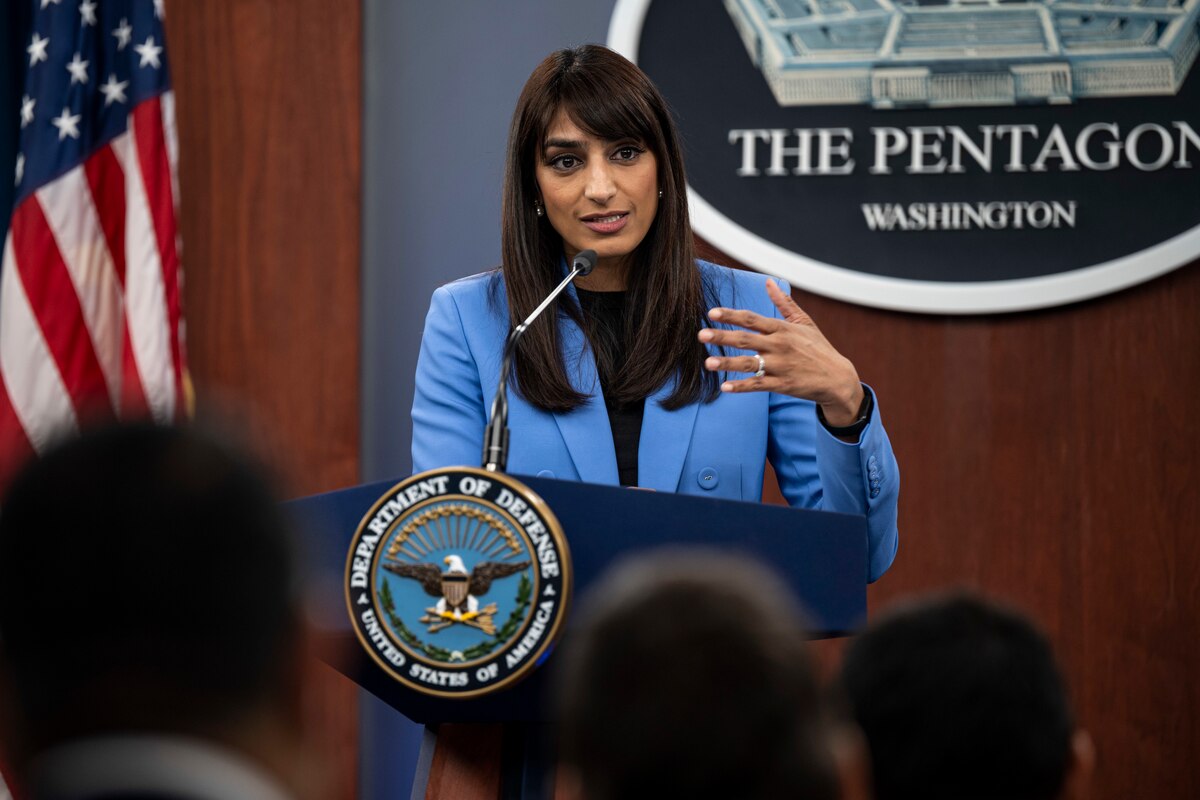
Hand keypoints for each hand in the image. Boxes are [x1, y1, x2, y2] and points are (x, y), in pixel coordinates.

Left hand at [698, 280, 863, 425]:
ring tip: (707, 363)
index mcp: (782, 329)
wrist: (837, 378)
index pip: (752, 318)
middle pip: (745, 339)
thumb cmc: (818, 348)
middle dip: (722, 337)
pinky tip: (725, 388)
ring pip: (749, 364)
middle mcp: (779, 346)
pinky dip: (742, 387)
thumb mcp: (804, 322)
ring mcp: (781, 366)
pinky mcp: (783, 385)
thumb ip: (784, 302)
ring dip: (727, 364)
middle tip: (701, 335)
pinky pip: (758, 385)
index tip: (711, 313)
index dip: (731, 315)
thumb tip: (768, 281)